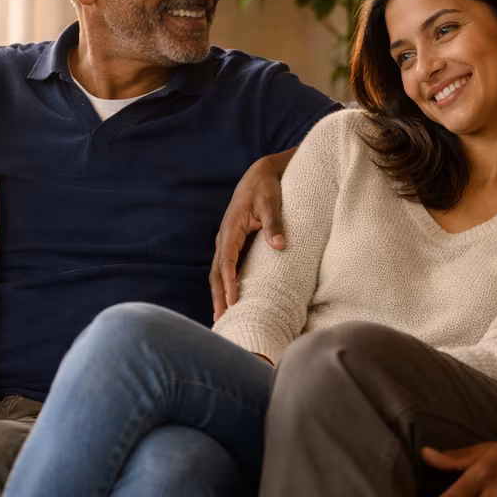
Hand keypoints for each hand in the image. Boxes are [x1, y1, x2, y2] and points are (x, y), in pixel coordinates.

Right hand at [210, 149, 292, 319]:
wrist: (259, 175)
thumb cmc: (266, 188)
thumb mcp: (271, 203)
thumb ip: (275, 224)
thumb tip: (280, 247)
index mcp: (231, 229)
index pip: (227, 261)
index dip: (229, 283)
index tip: (232, 301)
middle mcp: (224, 238)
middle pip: (216, 273)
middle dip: (218, 297)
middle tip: (220, 321)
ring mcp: (226, 242)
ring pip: (218, 273)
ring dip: (218, 294)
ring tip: (221, 317)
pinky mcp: (232, 244)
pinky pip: (225, 268)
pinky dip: (224, 285)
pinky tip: (230, 300)